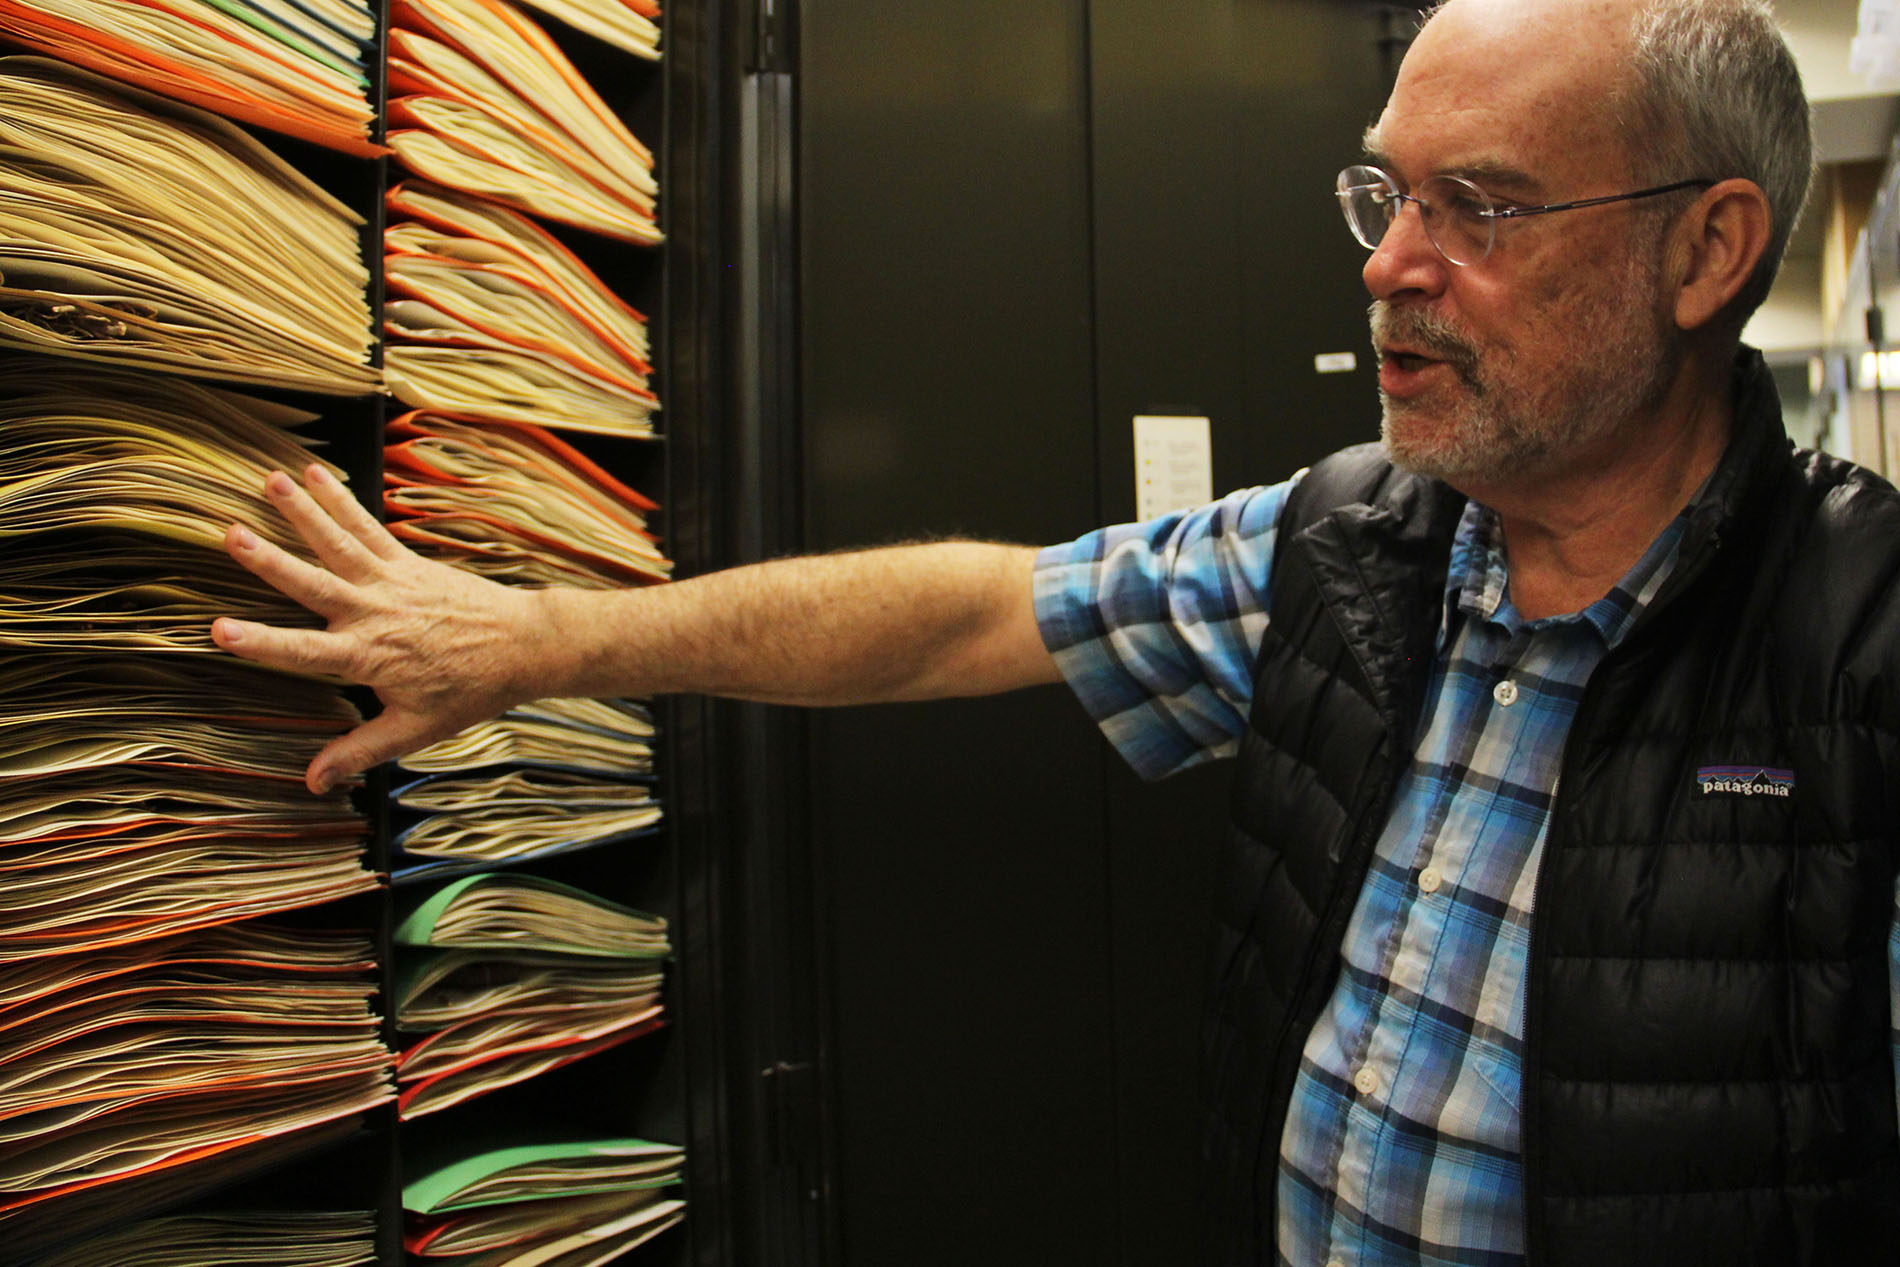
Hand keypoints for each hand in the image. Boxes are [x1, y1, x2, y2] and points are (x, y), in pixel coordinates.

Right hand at [211, 463, 549, 793]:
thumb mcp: (415, 730)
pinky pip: (368, 527)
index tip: (220, 632)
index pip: (303, 652)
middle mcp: (374, 613)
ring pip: (338, 543)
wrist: (521, 646)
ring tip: (269, 479)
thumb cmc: (468, 691)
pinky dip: (341, 500)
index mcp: (368, 656)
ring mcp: (391, 582)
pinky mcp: (407, 562)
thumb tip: (311, 782)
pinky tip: (314, 474)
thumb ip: (359, 752)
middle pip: (313, 585)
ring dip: (303, 511)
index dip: (260, 644)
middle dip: (270, 562)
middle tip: (232, 535)